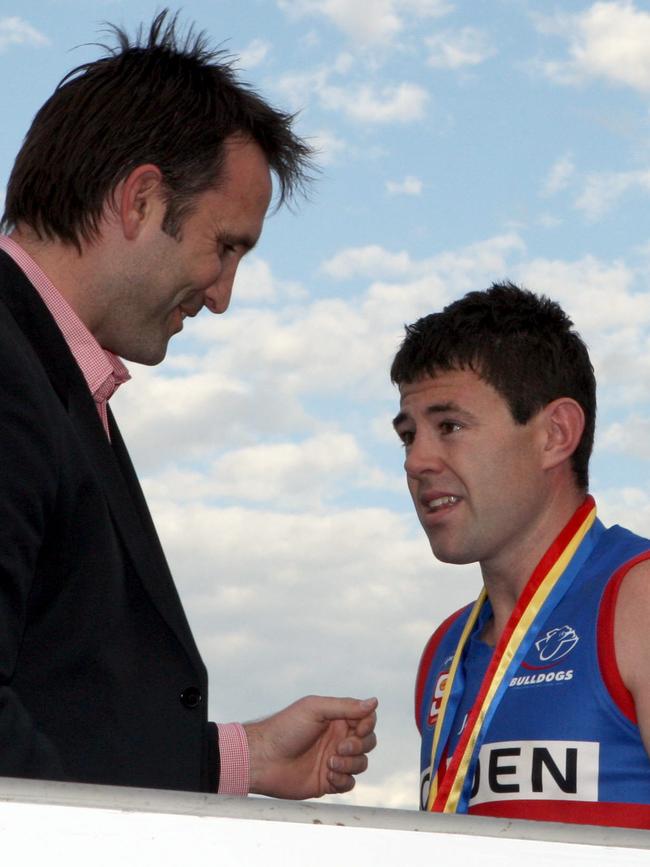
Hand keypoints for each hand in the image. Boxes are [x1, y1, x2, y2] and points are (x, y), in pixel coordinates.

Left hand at [243, 694, 377, 798]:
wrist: (262, 759)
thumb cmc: (285, 728)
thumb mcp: (315, 709)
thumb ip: (346, 706)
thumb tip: (374, 701)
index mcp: (335, 718)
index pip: (366, 719)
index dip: (368, 724)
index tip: (358, 728)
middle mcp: (337, 738)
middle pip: (368, 742)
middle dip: (359, 745)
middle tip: (340, 747)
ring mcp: (334, 759)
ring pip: (361, 763)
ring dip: (350, 763)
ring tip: (329, 762)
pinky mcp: (328, 781)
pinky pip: (350, 783)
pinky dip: (343, 779)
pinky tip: (328, 774)